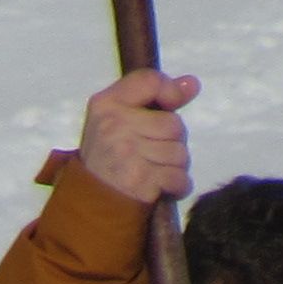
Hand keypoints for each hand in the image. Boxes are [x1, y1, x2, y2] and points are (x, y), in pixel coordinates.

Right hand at [76, 69, 196, 204]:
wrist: (90, 202)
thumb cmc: (108, 158)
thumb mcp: (118, 119)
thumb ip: (153, 97)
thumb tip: (193, 83)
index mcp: (105, 105)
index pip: (150, 81)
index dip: (171, 91)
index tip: (174, 103)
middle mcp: (114, 125)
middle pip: (174, 123)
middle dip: (173, 142)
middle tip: (154, 154)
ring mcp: (126, 153)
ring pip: (179, 152)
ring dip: (175, 166)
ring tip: (156, 171)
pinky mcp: (139, 179)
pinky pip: (179, 177)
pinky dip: (178, 186)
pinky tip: (164, 187)